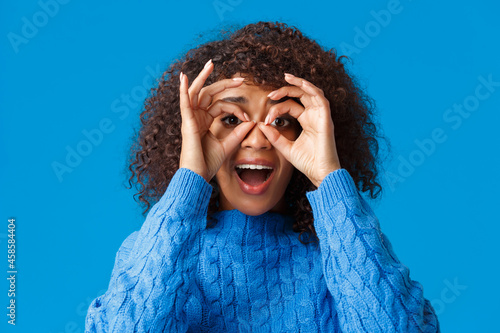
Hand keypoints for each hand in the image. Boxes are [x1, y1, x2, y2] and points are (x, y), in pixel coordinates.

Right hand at [179, 60, 255, 181]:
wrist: (198, 176)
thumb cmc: (208, 163)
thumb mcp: (228, 145)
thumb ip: (238, 133)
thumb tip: (252, 122)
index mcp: (204, 121)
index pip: (221, 106)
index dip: (237, 109)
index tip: (249, 118)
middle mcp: (196, 117)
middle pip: (210, 94)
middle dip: (224, 84)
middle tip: (240, 78)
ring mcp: (190, 119)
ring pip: (196, 92)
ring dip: (203, 77)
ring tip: (210, 64)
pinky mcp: (187, 123)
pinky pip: (184, 103)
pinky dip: (183, 90)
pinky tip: (184, 78)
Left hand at [258, 73, 340, 186]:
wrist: (320, 174)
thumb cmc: (307, 163)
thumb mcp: (286, 148)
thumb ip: (275, 136)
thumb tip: (261, 124)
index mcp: (306, 121)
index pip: (291, 106)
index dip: (276, 109)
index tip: (265, 120)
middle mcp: (314, 116)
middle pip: (300, 95)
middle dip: (285, 91)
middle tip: (270, 94)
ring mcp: (321, 116)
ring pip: (311, 92)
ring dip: (298, 83)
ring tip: (286, 77)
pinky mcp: (326, 119)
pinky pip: (320, 98)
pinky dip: (311, 89)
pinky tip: (300, 83)